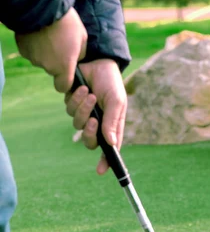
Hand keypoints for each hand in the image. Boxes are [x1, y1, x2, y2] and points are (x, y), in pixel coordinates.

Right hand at [15, 8, 86, 92]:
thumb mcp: (82, 38)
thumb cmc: (67, 23)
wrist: (43, 7)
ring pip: (41, 60)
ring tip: (48, 36)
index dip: (65, 82)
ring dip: (45, 52)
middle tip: (59, 44)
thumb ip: (80, 54)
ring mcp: (33, 58)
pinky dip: (34, 45)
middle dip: (55, 61)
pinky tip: (38, 33)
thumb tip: (75, 59)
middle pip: (52, 70)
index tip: (67, 73)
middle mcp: (47, 67)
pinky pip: (31, 51)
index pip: (63, 87)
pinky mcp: (23, 49)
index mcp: (63, 68)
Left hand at [64, 59, 126, 174]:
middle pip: (89, 141)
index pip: (108, 150)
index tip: (100, 170)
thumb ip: (112, 122)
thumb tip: (111, 143)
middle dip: (89, 133)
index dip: (105, 162)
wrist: (98, 60)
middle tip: (93, 121)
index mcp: (111, 127)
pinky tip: (82, 88)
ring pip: (77, 123)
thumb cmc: (112, 83)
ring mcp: (84, 114)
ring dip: (83, 109)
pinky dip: (75, 99)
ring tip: (90, 94)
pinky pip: (69, 109)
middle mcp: (97, 124)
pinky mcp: (72, 103)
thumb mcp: (117, 102)